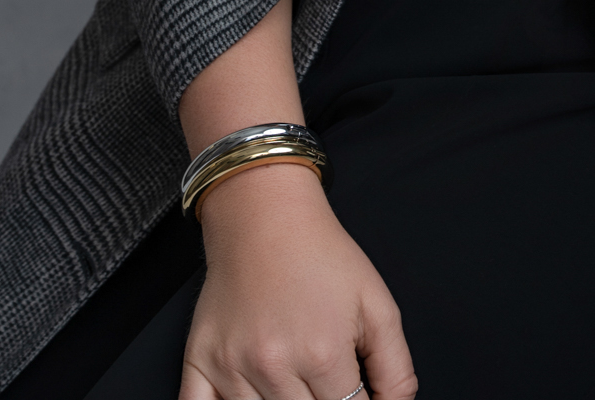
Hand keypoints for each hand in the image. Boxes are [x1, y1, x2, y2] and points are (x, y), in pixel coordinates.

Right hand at [178, 162, 416, 399]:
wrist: (265, 213)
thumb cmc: (321, 254)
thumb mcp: (378, 304)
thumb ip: (395, 369)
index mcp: (322, 354)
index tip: (352, 389)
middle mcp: (273, 366)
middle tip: (324, 380)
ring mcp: (231, 367)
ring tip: (293, 380)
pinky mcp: (199, 361)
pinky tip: (248, 397)